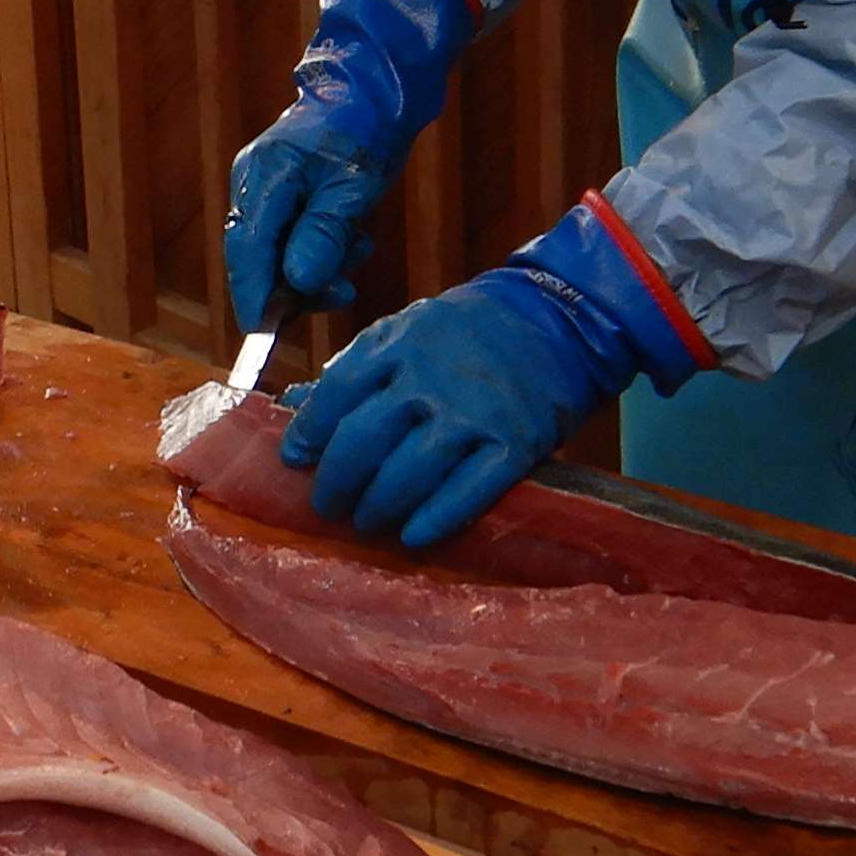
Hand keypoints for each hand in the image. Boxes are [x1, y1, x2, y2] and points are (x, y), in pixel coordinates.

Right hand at [222, 0, 475, 323]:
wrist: (374, 89)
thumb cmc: (365, 129)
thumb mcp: (353, 186)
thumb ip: (322, 234)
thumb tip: (296, 282)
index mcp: (263, 178)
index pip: (246, 250)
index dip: (254, 295)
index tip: (267, 333)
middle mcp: (253, 184)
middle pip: (255, 256)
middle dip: (295, 284)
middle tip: (341, 291)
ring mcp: (264, 188)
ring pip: (275, 250)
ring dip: (315, 265)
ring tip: (358, 250)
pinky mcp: (281, 192)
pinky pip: (289, 236)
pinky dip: (319, 248)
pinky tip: (352, 237)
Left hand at [282, 204, 703, 546]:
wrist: (560, 320)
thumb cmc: (472, 330)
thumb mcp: (409, 329)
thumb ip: (358, 367)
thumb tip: (295, 405)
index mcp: (399, 344)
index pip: (337, 392)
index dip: (310, 432)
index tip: (295, 459)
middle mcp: (430, 378)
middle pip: (363, 441)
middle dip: (336, 481)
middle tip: (328, 505)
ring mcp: (474, 413)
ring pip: (408, 474)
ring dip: (378, 507)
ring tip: (367, 521)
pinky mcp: (515, 444)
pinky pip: (467, 492)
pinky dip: (435, 519)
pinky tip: (412, 536)